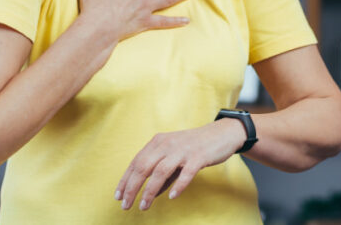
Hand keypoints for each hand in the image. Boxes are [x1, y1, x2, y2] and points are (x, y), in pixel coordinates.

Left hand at [115, 119, 245, 210]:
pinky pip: (186, 173)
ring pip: (160, 171)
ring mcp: (183, 150)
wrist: (222, 133)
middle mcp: (167, 144)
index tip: (118, 196)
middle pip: (144, 167)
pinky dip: (178, 185)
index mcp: (158, 142)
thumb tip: (151, 194)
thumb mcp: (174, 156)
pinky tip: (173, 197)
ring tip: (143, 206)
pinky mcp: (198, 157)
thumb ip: (162, 174)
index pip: (136, 162)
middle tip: (125, 205)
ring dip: (150, 191)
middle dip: (132, 188)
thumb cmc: (195, 146)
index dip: (125, 180)